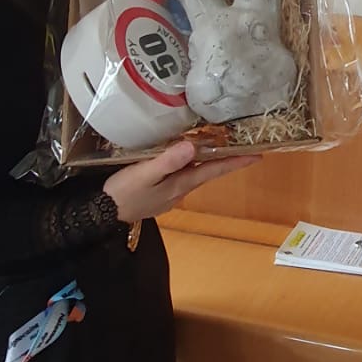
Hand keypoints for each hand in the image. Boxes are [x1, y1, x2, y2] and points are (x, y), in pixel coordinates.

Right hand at [103, 137, 260, 224]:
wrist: (103, 215)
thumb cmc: (123, 192)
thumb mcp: (144, 174)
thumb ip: (167, 161)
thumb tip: (192, 147)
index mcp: (181, 184)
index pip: (214, 170)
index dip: (235, 162)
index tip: (258, 155)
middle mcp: (180, 190)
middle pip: (207, 171)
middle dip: (224, 159)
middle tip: (241, 146)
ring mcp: (169, 193)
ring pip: (192, 173)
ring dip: (206, 161)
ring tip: (215, 146)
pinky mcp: (158, 193)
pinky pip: (179, 176)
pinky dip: (186, 165)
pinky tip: (181, 157)